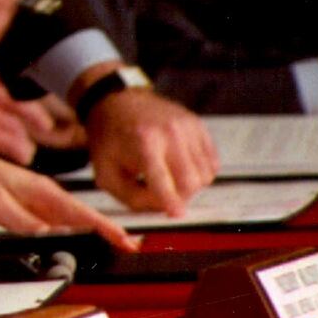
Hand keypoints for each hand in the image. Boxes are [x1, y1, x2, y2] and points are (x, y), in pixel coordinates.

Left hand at [0, 127, 138, 251]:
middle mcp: (48, 195)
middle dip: (109, 231)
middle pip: (85, 216)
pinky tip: (86, 240)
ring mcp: (44, 200)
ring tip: (118, 246)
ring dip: (97, 232)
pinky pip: (63, 219)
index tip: (123, 238)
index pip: (80, 212)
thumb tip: (49, 235)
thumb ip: (24, 222)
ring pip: (76, 218)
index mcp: (42, 192)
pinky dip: (79, 229)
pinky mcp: (37, 205)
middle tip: (131, 247)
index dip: (104, 227)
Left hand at [85, 88, 217, 214]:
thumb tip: (163, 208)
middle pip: (190, 182)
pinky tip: (180, 167)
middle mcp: (170, 132)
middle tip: (164, 195)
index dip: (170, 199)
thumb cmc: (109, 141)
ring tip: (169, 178)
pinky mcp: (198, 125)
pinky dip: (200, 173)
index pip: (161, 177)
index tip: (178, 214)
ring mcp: (188, 127)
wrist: (116, 102)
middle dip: (180, 198)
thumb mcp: (106, 172)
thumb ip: (131, 196)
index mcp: (143, 142)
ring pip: (205, 175)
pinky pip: (212, 163)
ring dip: (190, 186)